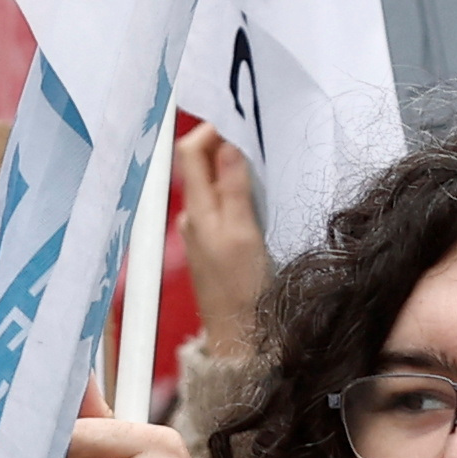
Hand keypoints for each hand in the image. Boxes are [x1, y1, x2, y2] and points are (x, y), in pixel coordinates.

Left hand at [173, 121, 271, 356]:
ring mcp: (204, 230)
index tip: (240, 119)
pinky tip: (260, 193)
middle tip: (258, 133)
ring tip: (265, 159)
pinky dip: (239, 190)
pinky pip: (224, 203)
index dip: (211, 129)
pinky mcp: (217, 243)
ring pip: (215, 183)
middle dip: (226, 143)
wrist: (241, 338)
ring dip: (236, 167)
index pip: (190, 152)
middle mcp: (195, 216)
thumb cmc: (242, 291)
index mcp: (197, 210)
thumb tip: (227, 145)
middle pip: (202, 164)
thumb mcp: (243, 234)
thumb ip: (234, 189)